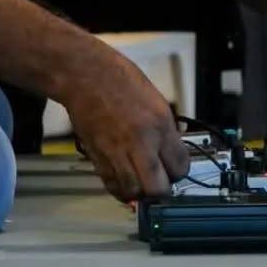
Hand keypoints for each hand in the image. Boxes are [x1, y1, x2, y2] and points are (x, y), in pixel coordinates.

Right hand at [59, 43, 190, 201]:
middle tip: (160, 181)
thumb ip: (164, 129)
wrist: (85, 74)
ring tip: (142, 182)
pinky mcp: (97, 157)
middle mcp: (140, 141)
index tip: (176, 168)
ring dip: (141, 193)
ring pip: (134, 193)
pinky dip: (121, 189)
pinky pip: (112, 185)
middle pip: (157, 189)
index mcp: (159, 123)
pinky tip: (125, 181)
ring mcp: (117, 151)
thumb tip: (170, 151)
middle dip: (162, 190)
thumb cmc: (119, 78)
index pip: (180, 166)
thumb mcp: (154, 99)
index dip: (180, 171)